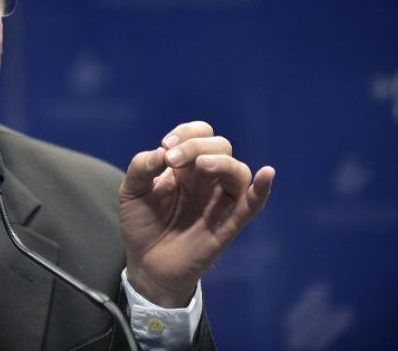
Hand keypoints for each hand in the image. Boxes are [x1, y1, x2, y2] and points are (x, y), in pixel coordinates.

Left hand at [119, 121, 274, 306]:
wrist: (146, 264)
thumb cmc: (142, 224)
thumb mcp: (131, 190)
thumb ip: (142, 166)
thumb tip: (163, 152)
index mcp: (186, 167)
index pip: (201, 134)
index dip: (187, 133)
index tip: (166, 146)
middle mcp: (207, 180)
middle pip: (220, 146)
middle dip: (196, 146)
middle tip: (173, 160)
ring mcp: (219, 200)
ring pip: (238, 170)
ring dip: (222, 161)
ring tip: (201, 165)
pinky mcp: (228, 224)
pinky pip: (252, 205)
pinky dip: (261, 189)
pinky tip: (267, 174)